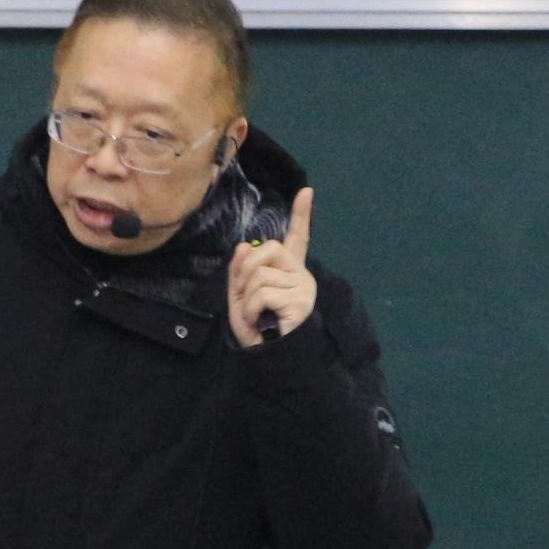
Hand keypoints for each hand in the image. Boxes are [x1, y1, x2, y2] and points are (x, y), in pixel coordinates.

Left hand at [229, 186, 317, 349]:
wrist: (271, 357)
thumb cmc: (258, 329)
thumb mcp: (241, 297)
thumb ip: (241, 271)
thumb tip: (244, 245)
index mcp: (288, 270)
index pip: (298, 237)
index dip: (301, 214)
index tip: (307, 191)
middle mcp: (300, 273)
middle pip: (269, 249)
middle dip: (247, 271)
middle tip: (245, 296)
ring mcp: (303, 286)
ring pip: (260, 274)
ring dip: (246, 298)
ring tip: (255, 316)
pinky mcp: (300, 300)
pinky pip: (263, 292)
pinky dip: (251, 308)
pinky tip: (259, 321)